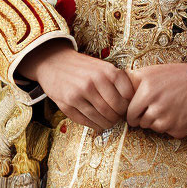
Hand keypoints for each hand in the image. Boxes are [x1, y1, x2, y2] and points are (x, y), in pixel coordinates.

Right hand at [17, 40, 134, 133]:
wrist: (54, 62)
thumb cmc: (83, 67)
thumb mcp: (103, 66)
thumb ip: (117, 81)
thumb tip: (131, 103)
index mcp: (106, 71)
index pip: (127, 97)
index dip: (128, 105)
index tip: (126, 107)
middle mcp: (93, 82)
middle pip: (115, 110)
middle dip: (118, 117)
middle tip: (117, 117)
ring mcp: (79, 94)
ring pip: (101, 118)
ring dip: (107, 124)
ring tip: (108, 121)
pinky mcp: (67, 104)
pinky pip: (87, 122)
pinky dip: (95, 125)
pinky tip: (96, 121)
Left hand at [126, 63, 186, 138]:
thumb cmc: (175, 76)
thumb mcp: (151, 71)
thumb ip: (131, 80)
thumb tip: (114, 86)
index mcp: (146, 92)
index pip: (130, 114)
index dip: (133, 113)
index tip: (138, 109)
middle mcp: (156, 108)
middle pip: (141, 123)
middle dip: (145, 117)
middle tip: (156, 106)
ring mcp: (168, 121)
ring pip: (154, 129)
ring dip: (157, 121)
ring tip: (168, 107)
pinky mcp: (179, 130)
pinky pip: (168, 132)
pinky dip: (171, 126)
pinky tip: (178, 113)